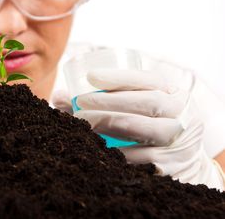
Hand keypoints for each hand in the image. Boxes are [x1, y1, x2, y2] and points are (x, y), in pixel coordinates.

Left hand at [53, 66, 224, 189]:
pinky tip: (99, 147)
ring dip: (110, 124)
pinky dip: (119, 151)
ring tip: (84, 122)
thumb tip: (59, 97)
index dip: (120, 77)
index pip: (149, 79)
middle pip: (148, 102)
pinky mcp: (173, 165)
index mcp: (172, 93)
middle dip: (110, 101)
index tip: (91, 76)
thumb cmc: (147, 125)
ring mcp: (181, 140)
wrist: (181, 159)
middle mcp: (182, 114)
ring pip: (145, 129)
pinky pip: (144, 158)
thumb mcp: (135, 107)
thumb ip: (102, 99)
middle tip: (80, 103)